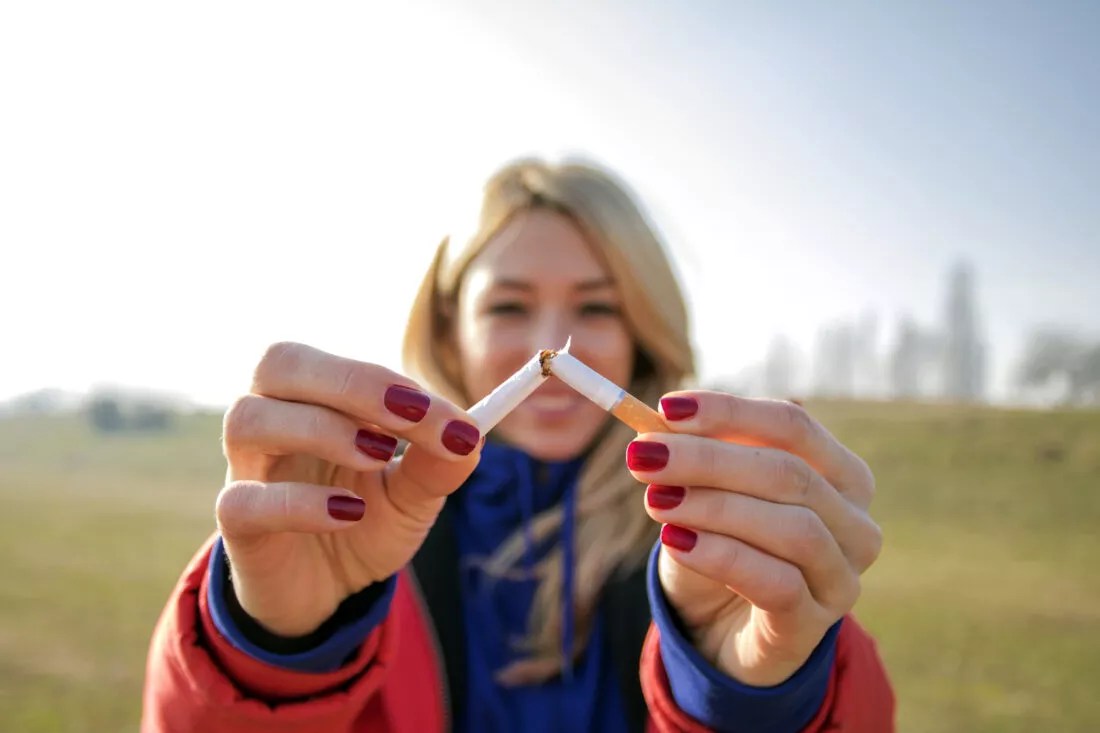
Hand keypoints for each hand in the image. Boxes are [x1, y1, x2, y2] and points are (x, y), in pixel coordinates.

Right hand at [215, 342, 482, 636]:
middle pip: (278, 363)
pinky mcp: (237, 526)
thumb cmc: (361, 522)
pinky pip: (244, 500)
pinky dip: (299, 502)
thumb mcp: (412, 495)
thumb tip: (470, 435)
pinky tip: (348, 513)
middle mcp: (271, 421)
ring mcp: (247, 470)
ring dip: (320, 428)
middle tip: (410, 414)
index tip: (448, 417)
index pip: (339, 366)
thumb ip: (437, 464)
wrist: (325, 592)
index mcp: (313, 400)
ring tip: (377, 457)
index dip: (390, 381)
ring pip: (249, 419)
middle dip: (351, 382)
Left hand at [629, 391, 881, 686]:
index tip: (666, 407)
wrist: (718, 631)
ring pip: (792, 528)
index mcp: (841, 476)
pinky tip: (676, 540)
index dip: (730, 412)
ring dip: (714, 507)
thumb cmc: (721, 546)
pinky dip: (720, 555)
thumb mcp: (708, 494)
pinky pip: (775, 583)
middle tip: (644, 456)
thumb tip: (659, 419)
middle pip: (788, 473)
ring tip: (654, 501)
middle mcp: (856, 525)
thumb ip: (695, 455)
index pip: (793, 426)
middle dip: (708, 459)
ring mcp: (841, 579)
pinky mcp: (812, 627)